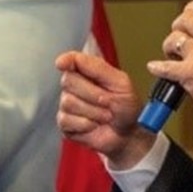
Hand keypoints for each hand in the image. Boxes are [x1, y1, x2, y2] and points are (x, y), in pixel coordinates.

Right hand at [56, 50, 155, 168]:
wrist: (129, 133)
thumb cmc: (126, 107)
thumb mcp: (120, 83)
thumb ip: (97, 67)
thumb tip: (69, 58)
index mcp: (88, 72)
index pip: (71, 60)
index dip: (66, 61)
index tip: (62, 64)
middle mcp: (74, 86)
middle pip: (69, 81)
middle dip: (95, 95)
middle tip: (109, 103)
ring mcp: (67, 105)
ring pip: (69, 102)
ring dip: (94, 112)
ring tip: (105, 116)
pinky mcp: (64, 123)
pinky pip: (67, 120)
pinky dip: (86, 124)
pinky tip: (94, 125)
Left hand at [147, 1, 192, 125]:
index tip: (189, 13)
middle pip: (185, 19)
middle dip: (179, 25)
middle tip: (179, 32)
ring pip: (173, 40)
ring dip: (170, 46)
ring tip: (173, 53)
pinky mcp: (189, 73)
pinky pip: (165, 67)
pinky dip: (158, 68)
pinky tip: (155, 67)